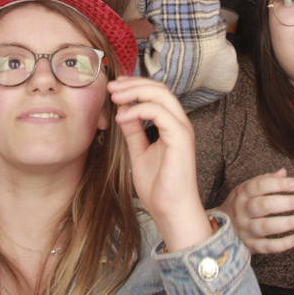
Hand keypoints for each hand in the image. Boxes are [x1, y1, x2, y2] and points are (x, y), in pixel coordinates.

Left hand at [109, 76, 212, 251]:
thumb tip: (123, 111)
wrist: (170, 210)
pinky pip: (159, 112)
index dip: (135, 86)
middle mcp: (179, 124)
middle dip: (133, 84)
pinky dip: (139, 110)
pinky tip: (122, 117)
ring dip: (135, 91)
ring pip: (161, 95)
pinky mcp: (181, 138)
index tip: (113, 88)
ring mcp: (182, 129)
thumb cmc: (158, 187)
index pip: (156, 94)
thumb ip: (133, 131)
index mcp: (172, 125)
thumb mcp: (138, 152)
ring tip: (114, 97)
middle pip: (159, 88)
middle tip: (111, 87)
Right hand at [221, 170, 293, 254]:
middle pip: (263, 205)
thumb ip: (265, 180)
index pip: (260, 186)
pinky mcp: (248, 246)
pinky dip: (282, 244)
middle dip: (287, 203)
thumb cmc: (239, 206)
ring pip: (265, 227)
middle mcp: (241, 211)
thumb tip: (284, 172)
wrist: (216, 229)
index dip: (279, 184)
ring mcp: (244, 230)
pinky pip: (266, 247)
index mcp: (242, 194)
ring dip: (287, 223)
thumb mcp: (246, 190)